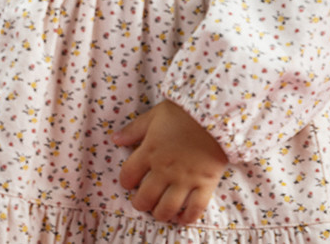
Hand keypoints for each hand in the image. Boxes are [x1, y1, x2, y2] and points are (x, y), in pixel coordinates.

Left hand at [113, 100, 227, 224]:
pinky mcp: (205, 184)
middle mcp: (164, 169)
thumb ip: (134, 130)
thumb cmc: (182, 112)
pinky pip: (194, 209)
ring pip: (167, 208)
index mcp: (149, 151)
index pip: (128, 175)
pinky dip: (187, 217)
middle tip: (142, 202)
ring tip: (159, 211)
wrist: (214, 114)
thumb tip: (115, 139)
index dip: (125, 182)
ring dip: (160, 214)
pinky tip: (181, 217)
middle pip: (146, 197)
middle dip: (140, 204)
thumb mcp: (154, 115)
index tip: (129, 183)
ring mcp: (185, 179)